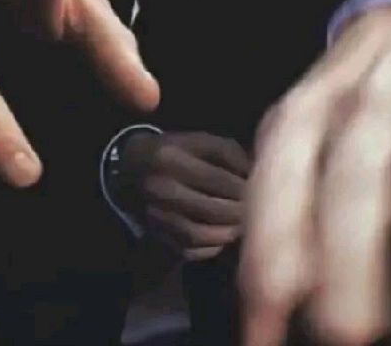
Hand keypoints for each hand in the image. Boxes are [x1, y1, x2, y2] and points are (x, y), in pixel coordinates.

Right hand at [121, 131, 249, 260]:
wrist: (130, 170)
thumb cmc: (173, 151)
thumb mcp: (197, 140)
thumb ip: (227, 152)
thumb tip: (254, 173)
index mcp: (170, 158)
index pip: (217, 179)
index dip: (244, 186)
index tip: (260, 188)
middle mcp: (161, 189)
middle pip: (212, 209)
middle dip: (240, 211)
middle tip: (258, 210)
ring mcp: (158, 217)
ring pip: (202, 234)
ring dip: (230, 232)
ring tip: (245, 223)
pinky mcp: (159, 237)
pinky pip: (192, 250)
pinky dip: (214, 246)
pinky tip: (226, 235)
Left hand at [239, 5, 390, 345]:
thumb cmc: (349, 98)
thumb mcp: (302, 129)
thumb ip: (285, 201)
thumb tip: (279, 293)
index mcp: (310, 107)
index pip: (282, 174)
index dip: (271, 248)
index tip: (267, 315)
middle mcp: (370, 103)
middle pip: (357, 180)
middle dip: (350, 264)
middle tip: (343, 336)